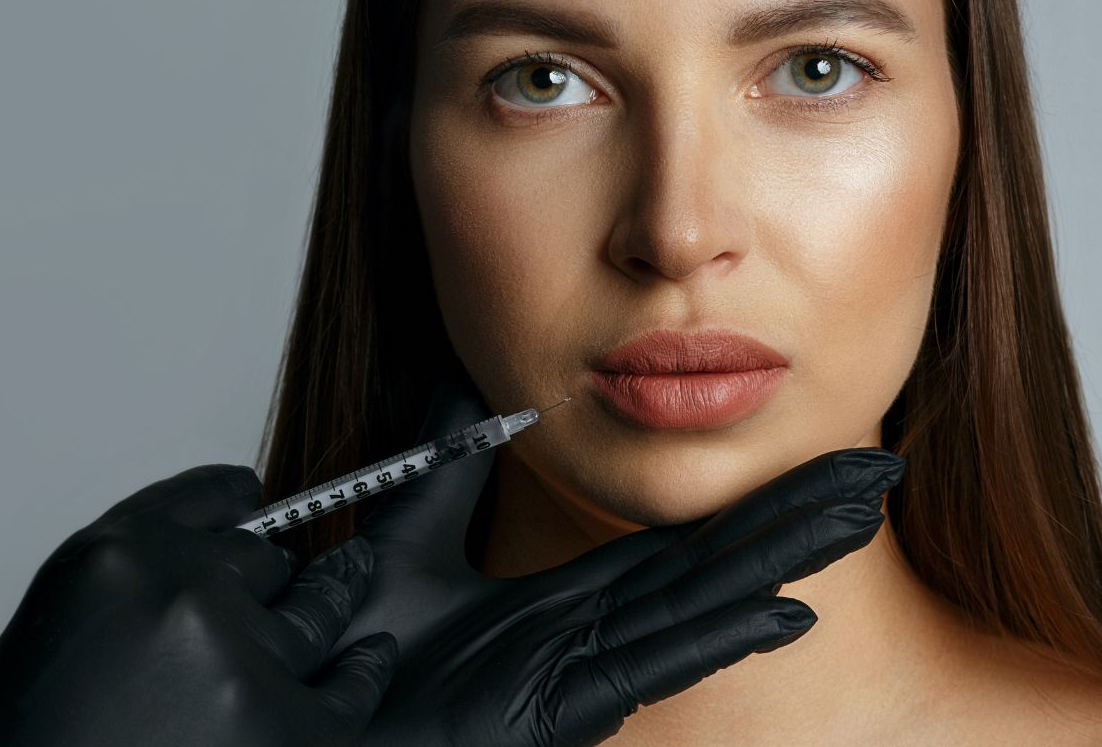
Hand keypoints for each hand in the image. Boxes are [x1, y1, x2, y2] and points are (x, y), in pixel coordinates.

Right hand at [0, 464, 397, 746]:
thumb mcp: (61, 626)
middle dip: (271, 572)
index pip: (202, 500)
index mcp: (114, 557)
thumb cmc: (33, 740)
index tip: (251, 495)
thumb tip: (203, 560)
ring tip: (354, 577)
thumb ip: (131, 580)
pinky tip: (374, 655)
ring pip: (313, 610)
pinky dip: (365, 671)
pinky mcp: (282, 729)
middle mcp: (181, 591)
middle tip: (295, 569)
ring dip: (330, 598)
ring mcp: (237, 658)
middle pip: (263, 556)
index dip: (233, 500)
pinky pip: (349, 687)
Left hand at [332, 363, 905, 746]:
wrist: (229, 727)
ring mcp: (552, 684)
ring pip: (687, 610)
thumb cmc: (294, 662)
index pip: (648, 547)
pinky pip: (638, 670)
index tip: (791, 457)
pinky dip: (710, 639)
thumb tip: (467, 388)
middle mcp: (553, 647)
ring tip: (856, 512)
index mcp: (522, 609)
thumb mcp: (373, 542)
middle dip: (784, 523)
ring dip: (775, 560)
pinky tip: (783, 606)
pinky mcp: (535, 718)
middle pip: (694, 572)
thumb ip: (433, 475)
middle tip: (872, 474)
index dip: (724, 502)